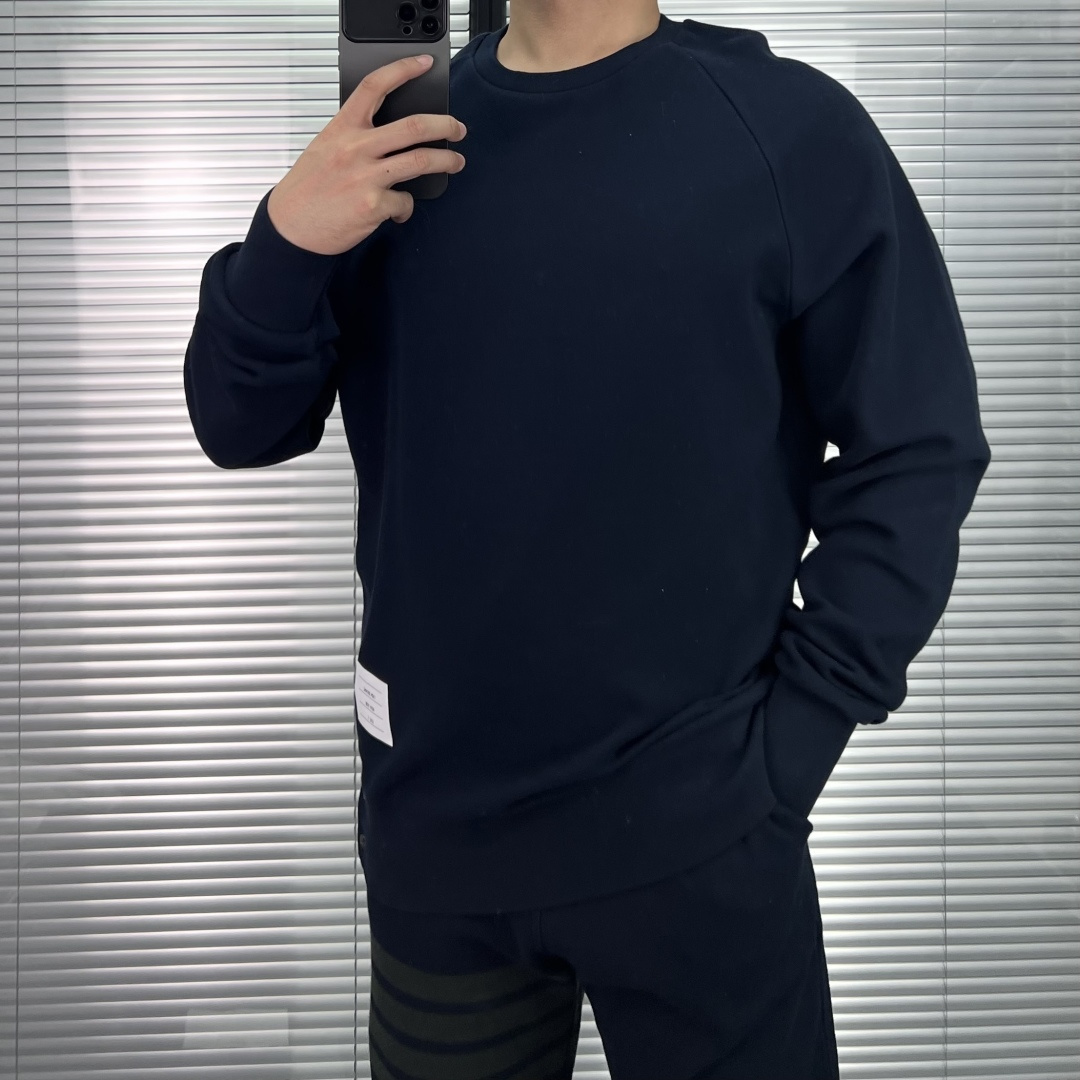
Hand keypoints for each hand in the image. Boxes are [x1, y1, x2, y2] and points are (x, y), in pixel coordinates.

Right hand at [266, 54, 466, 255]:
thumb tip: (389, 138)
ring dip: (446, 161)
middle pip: (413, 125)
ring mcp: (366, 177)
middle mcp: (357, 148)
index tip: (423, 64)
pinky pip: (405, 202)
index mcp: (343, 128)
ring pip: (420, 160)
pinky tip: (398, 211)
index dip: (403, 70)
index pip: (375, 86)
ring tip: (455, 162)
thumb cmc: (307, 190)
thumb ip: (355, 137)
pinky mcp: (373, 205)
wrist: (291, 227)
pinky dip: (406, 208)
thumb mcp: (325, 148)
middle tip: (457, 128)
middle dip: (445, 125)